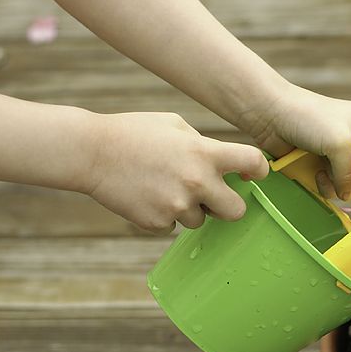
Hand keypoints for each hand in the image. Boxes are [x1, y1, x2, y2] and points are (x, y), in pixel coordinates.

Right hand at [87, 112, 268, 232]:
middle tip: (215, 198)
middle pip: (237, 211)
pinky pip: (172, 226)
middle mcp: (197, 182)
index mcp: (205, 153)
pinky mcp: (157, 222)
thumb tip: (226, 164)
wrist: (90, 152)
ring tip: (162, 187)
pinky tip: (145, 195)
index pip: (253, 162)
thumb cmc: (134, 132)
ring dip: (188, 209)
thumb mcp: (175, 125)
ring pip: (199, 221)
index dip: (260, 170)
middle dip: (228, 206)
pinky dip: (163, 215)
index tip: (255, 174)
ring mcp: (177, 206)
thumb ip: (204, 145)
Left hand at [239, 84, 350, 201]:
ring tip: (322, 174)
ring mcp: (338, 151)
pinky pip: (332, 184)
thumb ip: (350, 173)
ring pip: (349, 183)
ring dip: (337, 184)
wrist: (270, 114)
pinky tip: (314, 175)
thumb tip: (346, 196)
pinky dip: (324, 185)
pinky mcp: (321, 162)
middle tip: (340, 174)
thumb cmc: (308, 118)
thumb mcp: (339, 144)